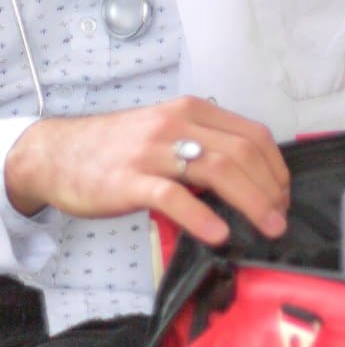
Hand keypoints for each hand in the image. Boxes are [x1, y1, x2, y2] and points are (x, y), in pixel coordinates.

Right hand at [4, 96, 290, 246]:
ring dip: (251, 201)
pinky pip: (173, 196)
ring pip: (218, 170)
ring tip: (267, 227)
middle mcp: (178, 124)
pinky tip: (219, 235)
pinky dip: (202, 216)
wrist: (60, 153)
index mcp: (193, 110)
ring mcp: (153, 151)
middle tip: (280, 218)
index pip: (252, 134)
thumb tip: (247, 180)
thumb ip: (204, 146)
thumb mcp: (168, 132)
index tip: (283, 195)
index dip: (276, 167)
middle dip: (270, 188)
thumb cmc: (120, 147)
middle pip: (242, 152)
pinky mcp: (130, 181)